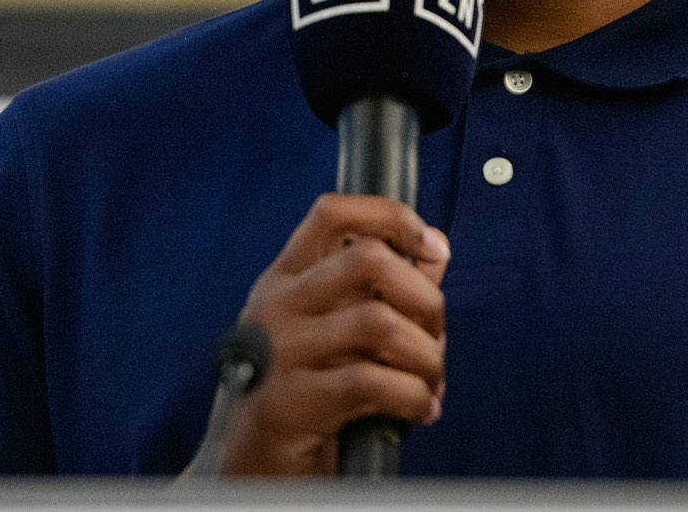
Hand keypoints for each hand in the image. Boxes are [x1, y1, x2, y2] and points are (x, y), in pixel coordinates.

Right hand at [212, 193, 450, 475]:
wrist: (251, 473)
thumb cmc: (303, 398)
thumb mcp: (334, 335)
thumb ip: (381, 293)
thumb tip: (433, 254)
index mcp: (283, 280)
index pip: (332, 213)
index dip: (391, 217)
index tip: (431, 246)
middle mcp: (275, 305)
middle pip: (367, 258)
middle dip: (424, 297)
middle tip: (435, 335)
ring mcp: (277, 352)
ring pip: (377, 321)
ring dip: (425, 355)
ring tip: (430, 381)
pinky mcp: (287, 402)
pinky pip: (371, 382)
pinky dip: (413, 396)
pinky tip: (419, 410)